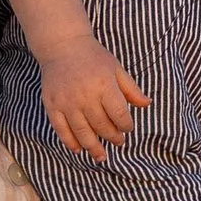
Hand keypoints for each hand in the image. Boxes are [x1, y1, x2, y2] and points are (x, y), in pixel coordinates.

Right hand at [39, 40, 150, 158]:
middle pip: (102, 127)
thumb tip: (148, 104)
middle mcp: (85, 95)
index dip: (126, 126)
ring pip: (83, 133)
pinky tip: (79, 149)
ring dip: (94, 148)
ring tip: (101, 155)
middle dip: (113, 137)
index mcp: (105, 84)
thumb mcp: (116, 69)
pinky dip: (71, 143)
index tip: (127, 128)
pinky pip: (62, 130)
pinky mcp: (52, 105)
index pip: (119, 115)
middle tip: (118, 141)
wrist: (62, 45)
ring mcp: (67, 101)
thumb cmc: (93, 57)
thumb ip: (131, 89)